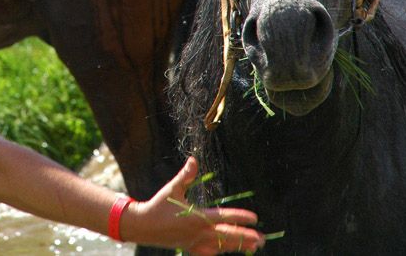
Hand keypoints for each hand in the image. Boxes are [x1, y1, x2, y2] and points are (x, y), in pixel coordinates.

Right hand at [121, 156, 264, 254]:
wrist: (143, 226)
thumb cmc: (158, 205)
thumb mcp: (172, 188)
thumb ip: (185, 175)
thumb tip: (193, 159)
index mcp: (196, 217)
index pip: (224, 217)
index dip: (240, 218)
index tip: (254, 218)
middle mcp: (198, 232)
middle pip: (228, 236)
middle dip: (246, 237)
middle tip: (261, 238)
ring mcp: (195, 243)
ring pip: (222, 247)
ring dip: (238, 247)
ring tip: (253, 247)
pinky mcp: (190, 249)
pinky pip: (210, 253)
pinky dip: (220, 252)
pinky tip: (228, 251)